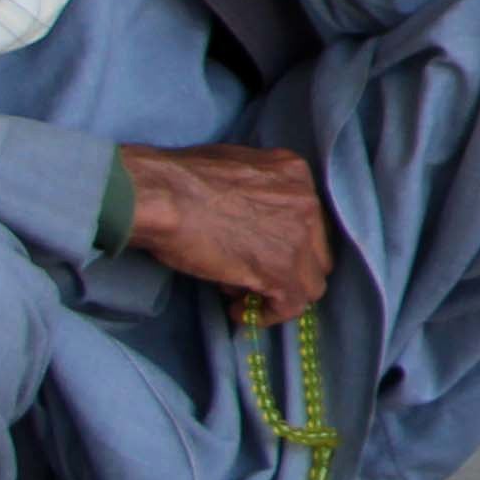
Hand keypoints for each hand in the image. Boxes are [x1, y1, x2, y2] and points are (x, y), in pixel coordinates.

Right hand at [121, 141, 334, 315]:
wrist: (163, 195)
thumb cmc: (180, 177)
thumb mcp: (234, 165)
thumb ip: (256, 189)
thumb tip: (249, 217)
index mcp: (296, 174)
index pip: (309, 220)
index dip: (286, 242)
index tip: (260, 253)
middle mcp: (307, 204)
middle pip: (316, 252)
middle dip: (288, 268)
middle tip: (253, 276)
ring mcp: (298, 238)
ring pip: (311, 283)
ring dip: (279, 293)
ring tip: (240, 294)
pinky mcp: (281, 271)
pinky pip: (291, 305)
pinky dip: (267, 314)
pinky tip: (239, 312)